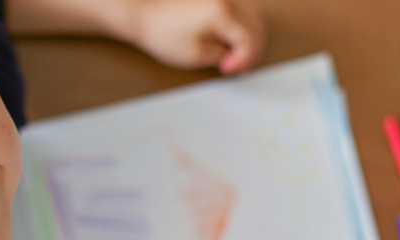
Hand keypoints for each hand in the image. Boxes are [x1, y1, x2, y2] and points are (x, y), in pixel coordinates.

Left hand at [125, 0, 264, 73]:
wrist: (142, 15)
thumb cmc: (163, 34)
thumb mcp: (196, 55)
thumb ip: (224, 56)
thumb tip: (236, 57)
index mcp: (222, 13)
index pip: (250, 40)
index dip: (244, 60)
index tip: (229, 70)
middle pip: (257, 28)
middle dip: (250, 51)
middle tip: (234, 67)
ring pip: (254, 17)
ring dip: (250, 38)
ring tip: (234, 56)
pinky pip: (243, 9)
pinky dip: (244, 26)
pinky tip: (233, 40)